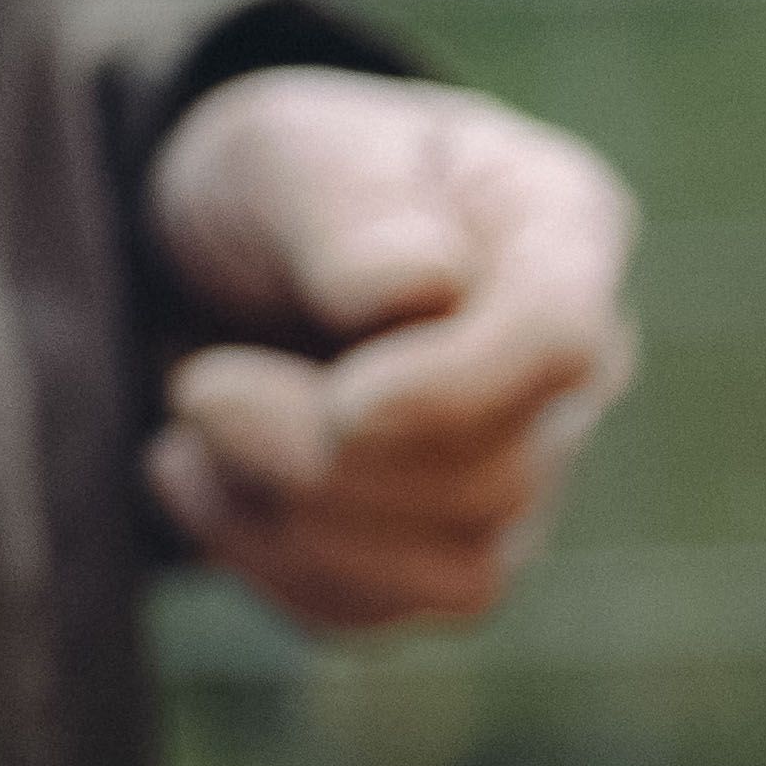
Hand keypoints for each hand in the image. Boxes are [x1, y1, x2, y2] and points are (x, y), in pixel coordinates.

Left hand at [134, 68, 629, 639]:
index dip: (448, 394)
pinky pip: (372, 614)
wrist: (219, 254)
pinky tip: (199, 474)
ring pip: (454, 573)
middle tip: (197, 384)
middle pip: (496, 478)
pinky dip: (262, 559)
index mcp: (560, 228)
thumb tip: (422, 290)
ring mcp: (525, 474)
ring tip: (194, 421)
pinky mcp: (445, 556)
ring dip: (286, 517)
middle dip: (318, 453)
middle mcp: (571, 371)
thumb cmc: (277, 182)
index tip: (337, 403)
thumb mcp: (285, 151)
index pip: (559, 343)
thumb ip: (352, 209)